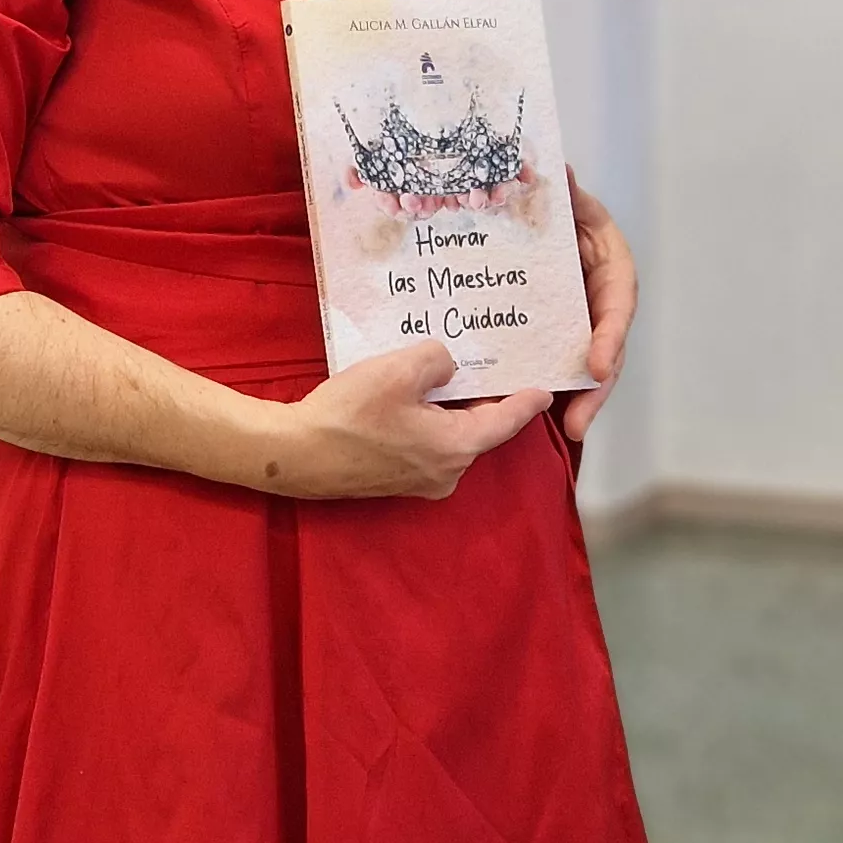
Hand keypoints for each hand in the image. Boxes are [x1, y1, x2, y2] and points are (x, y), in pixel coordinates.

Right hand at [265, 341, 549, 499]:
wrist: (296, 455)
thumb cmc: (349, 414)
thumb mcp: (399, 369)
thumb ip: (438, 359)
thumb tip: (448, 368)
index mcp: (457, 447)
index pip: (506, 422)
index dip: (527, 403)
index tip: (546, 390)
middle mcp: (448, 473)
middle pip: (479, 430)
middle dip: (484, 399)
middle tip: (489, 366)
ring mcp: (422, 483)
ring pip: (452, 438)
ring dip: (452, 411)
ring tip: (447, 377)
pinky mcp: (398, 482)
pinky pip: (430, 447)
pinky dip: (431, 424)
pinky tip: (414, 401)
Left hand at [560, 173, 636, 443]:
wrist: (532, 215)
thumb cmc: (559, 208)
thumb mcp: (567, 201)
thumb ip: (566, 194)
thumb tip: (563, 171)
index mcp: (610, 266)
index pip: (617, 307)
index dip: (609, 338)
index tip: (598, 366)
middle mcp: (601, 299)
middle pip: (607, 349)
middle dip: (597, 388)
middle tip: (580, 419)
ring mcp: (582, 320)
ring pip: (588, 366)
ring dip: (581, 400)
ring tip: (571, 429)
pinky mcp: (556, 334)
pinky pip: (556, 364)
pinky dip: (553, 390)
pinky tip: (539, 415)